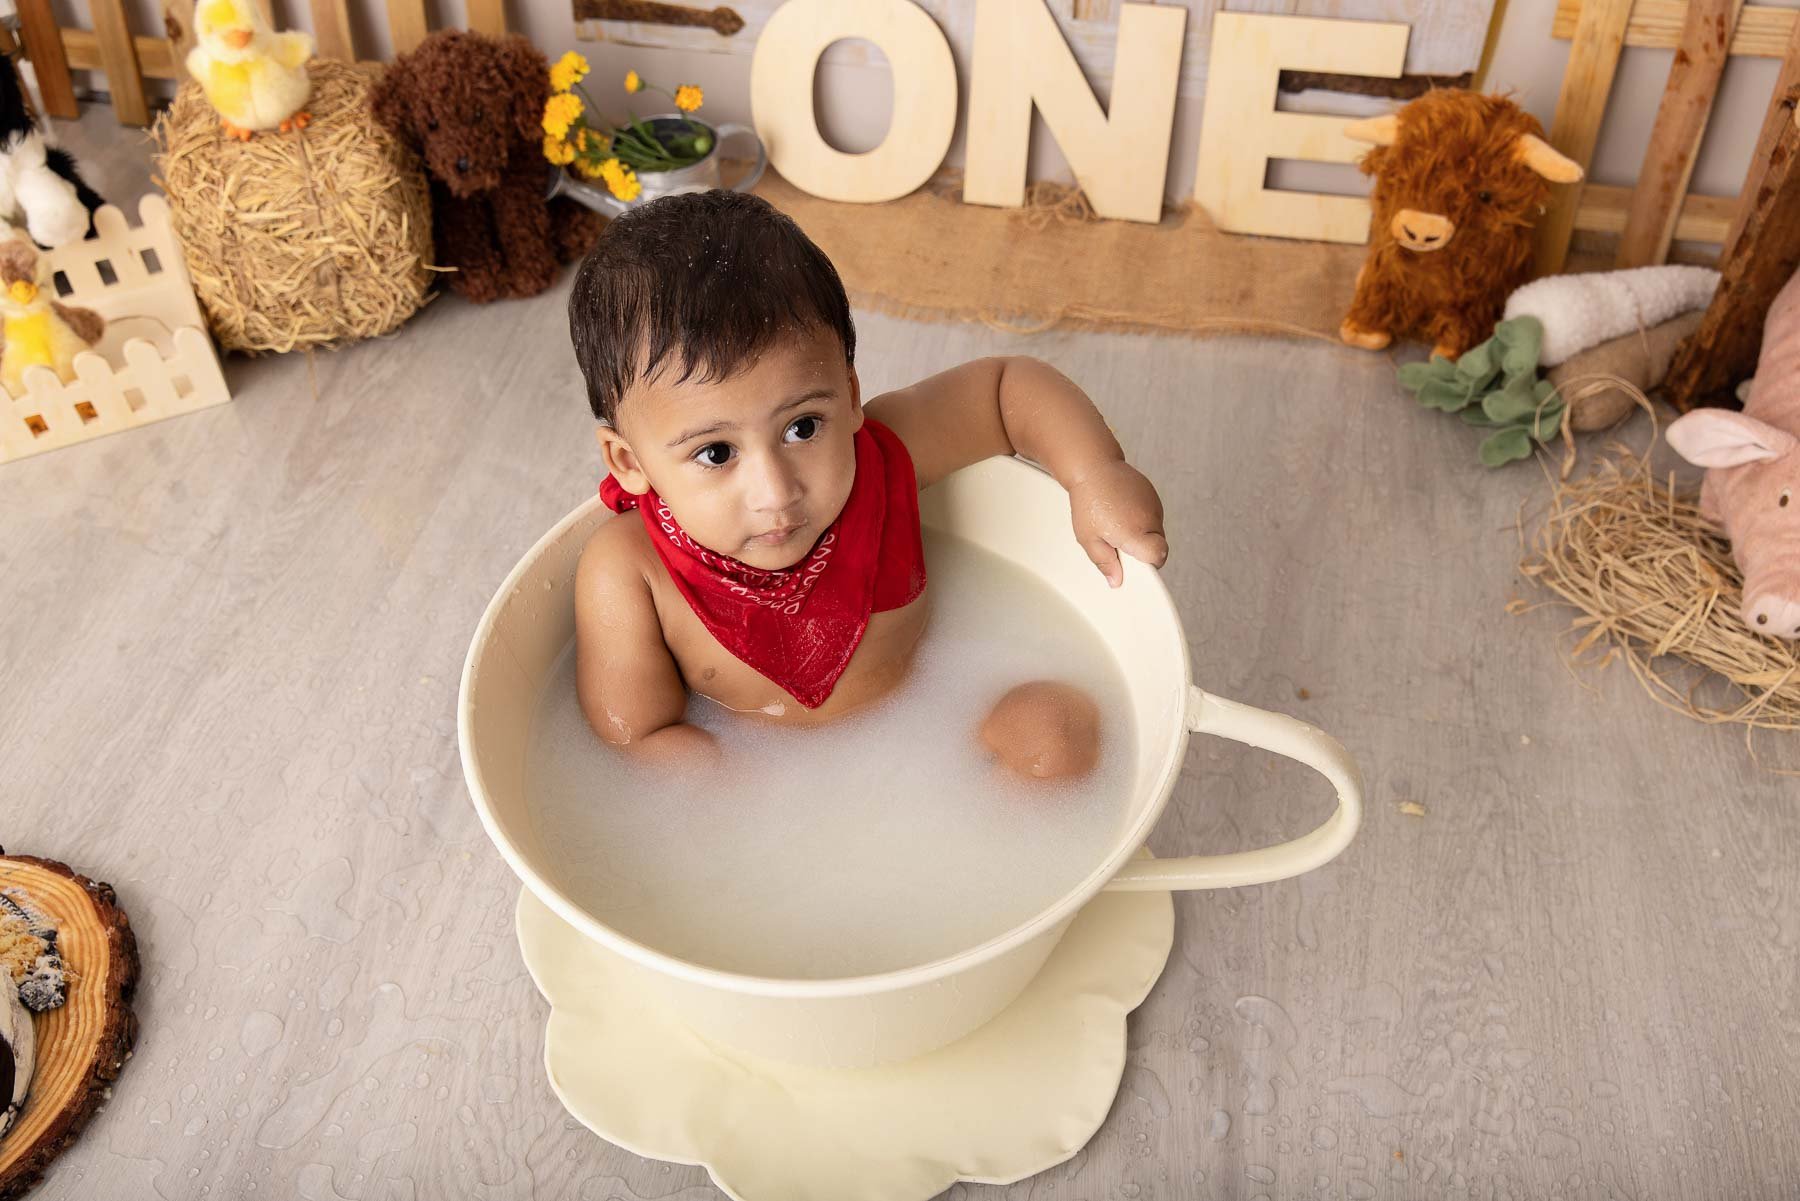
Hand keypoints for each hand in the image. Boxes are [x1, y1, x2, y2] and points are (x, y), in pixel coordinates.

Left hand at [1068, 460, 1167, 587]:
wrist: (1094, 468)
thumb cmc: (1089, 501)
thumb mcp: (1089, 538)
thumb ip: (1105, 562)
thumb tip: (1116, 580)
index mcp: (1135, 532)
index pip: (1158, 557)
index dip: (1148, 564)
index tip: (1134, 563)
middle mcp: (1150, 519)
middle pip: (1158, 546)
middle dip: (1141, 549)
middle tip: (1118, 541)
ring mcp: (1154, 505)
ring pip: (1156, 530)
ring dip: (1142, 533)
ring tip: (1117, 523)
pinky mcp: (1153, 495)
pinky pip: (1152, 515)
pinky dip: (1141, 518)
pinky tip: (1122, 512)